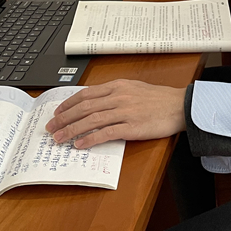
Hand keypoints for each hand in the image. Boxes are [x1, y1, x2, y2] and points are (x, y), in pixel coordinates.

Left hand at [45, 80, 186, 148]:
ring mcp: (125, 111)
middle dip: (64, 118)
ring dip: (71, 130)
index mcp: (118, 86)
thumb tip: (94, 103)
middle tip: (50, 127)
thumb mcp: (134, 88)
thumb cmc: (159, 98)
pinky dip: (90, 138)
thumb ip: (115, 93)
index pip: (86, 94)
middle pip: (84, 107)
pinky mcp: (132, 127)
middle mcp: (119, 97)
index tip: (57, 112)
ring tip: (59, 138)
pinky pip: (106, 133)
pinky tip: (80, 144)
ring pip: (91, 120)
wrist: (180, 106)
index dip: (68, 104)